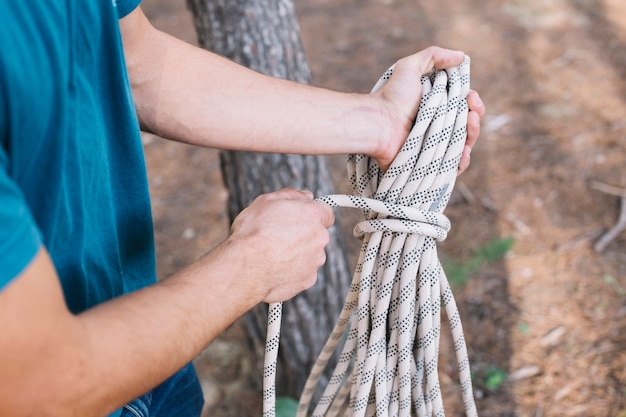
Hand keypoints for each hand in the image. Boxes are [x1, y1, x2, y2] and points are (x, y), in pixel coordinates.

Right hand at [227, 188, 334, 302]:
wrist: (246, 267)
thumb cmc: (253, 233)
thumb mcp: (266, 201)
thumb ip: (291, 195)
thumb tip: (305, 195)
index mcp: (313, 215)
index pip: (326, 212)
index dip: (312, 214)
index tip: (302, 217)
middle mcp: (320, 238)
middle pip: (317, 235)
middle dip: (302, 235)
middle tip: (279, 235)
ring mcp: (315, 262)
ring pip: (310, 255)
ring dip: (297, 253)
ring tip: (273, 254)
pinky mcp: (308, 281)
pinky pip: (303, 273)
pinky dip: (292, 271)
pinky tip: (274, 267)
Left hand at [372, 46, 484, 172]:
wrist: (380, 123)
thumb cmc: (392, 97)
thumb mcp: (410, 67)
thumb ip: (434, 55)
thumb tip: (462, 57)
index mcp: (435, 108)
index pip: (463, 106)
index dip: (472, 101)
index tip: (471, 95)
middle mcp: (436, 128)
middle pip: (467, 125)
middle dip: (475, 114)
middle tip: (472, 109)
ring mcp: (434, 148)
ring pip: (465, 144)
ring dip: (473, 132)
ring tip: (469, 122)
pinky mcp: (430, 166)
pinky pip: (454, 167)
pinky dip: (463, 160)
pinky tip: (465, 151)